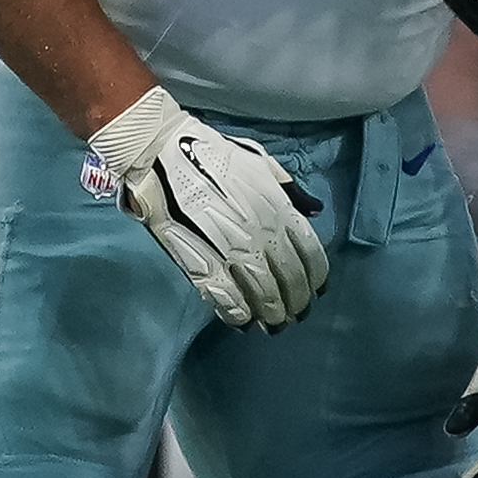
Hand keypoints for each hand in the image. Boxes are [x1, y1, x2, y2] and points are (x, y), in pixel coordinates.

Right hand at [88, 88, 329, 328]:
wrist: (159, 153)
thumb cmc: (212, 154)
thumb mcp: (262, 162)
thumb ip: (290, 190)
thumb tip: (316, 209)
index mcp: (279, 209)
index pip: (311, 255)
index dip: (317, 278)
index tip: (318, 291)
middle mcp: (261, 235)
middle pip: (290, 280)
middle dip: (297, 302)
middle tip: (297, 314)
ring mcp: (230, 252)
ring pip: (262, 294)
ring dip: (271, 314)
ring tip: (274, 325)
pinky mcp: (198, 262)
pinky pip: (224, 297)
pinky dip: (237, 313)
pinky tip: (243, 322)